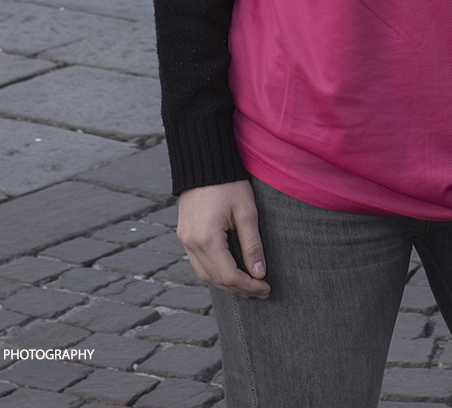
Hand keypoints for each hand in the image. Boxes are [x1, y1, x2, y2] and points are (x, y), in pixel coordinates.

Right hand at [176, 180, 268, 297]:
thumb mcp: (246, 211)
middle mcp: (191, 243)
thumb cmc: (228, 183)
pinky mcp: (184, 235)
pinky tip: (230, 271)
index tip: (267, 288)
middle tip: (261, 290)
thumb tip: (260, 273)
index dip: (249, 286)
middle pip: (216, 279)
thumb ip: (252, 244)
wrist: (203, 161)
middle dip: (240, 289)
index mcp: (207, 238)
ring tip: (248, 285)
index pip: (229, 275)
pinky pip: (198, 263)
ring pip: (205, 274)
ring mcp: (185, 240)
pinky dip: (215, 272)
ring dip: (226, 283)